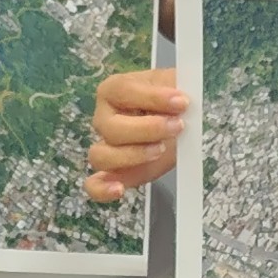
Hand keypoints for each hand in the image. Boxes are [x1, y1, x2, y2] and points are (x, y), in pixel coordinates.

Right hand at [87, 67, 187, 200]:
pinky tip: (119, 190)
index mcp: (114, 90)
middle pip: (111, 128)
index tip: (181, 102)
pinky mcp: (115, 173)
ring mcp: (106, 147)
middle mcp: (104, 118)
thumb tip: (182, 100)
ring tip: (161, 150)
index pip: (122, 91)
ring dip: (132, 156)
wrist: (182, 120)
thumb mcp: (179, 87)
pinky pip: (95, 184)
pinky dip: (102, 189)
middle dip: (148, 129)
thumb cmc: (174, 100)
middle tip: (177, 127)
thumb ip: (177, 89)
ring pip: (101, 156)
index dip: (152, 97)